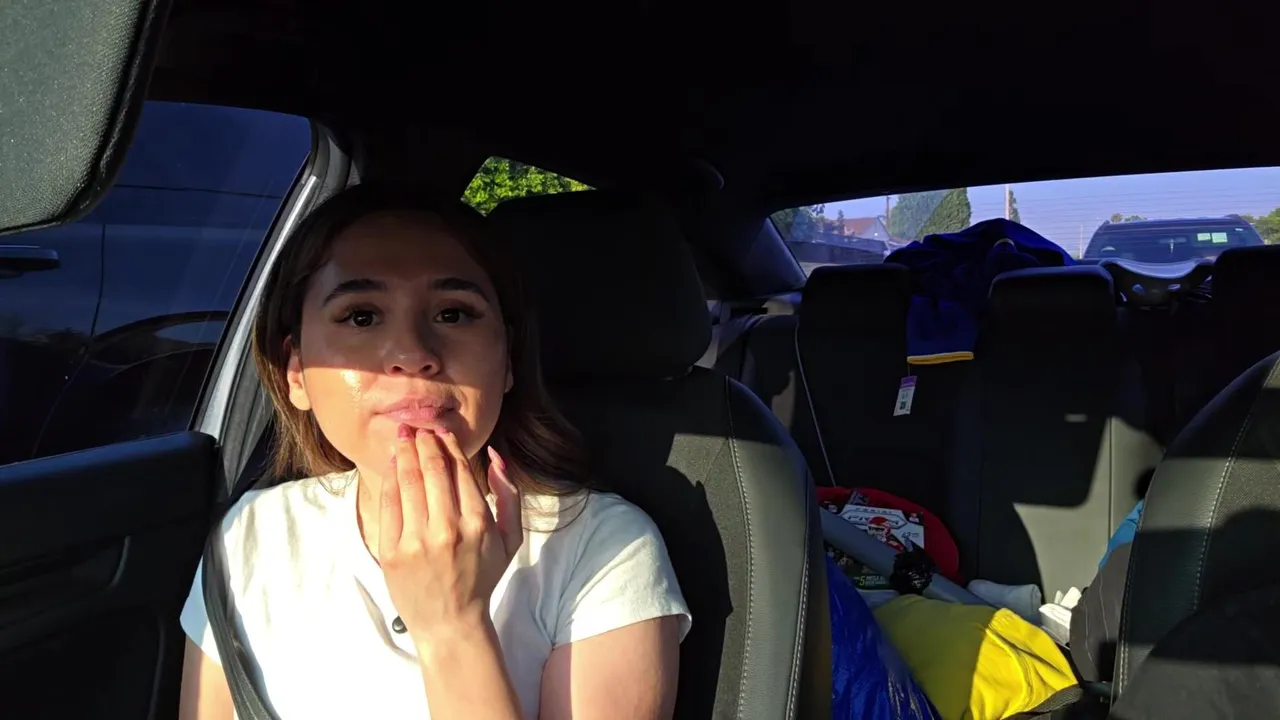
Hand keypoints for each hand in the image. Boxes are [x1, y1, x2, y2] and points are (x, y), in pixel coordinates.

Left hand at [379, 423, 522, 644]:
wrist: (451, 622)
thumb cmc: (481, 577)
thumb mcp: (511, 539)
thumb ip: (510, 495)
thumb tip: (495, 456)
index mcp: (479, 523)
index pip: (459, 470)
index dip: (448, 444)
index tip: (440, 432)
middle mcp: (448, 529)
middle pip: (432, 469)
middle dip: (423, 442)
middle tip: (418, 428)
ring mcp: (417, 541)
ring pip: (408, 482)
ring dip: (404, 453)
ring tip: (402, 437)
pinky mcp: (392, 552)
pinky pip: (389, 505)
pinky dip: (389, 479)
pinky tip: (391, 464)